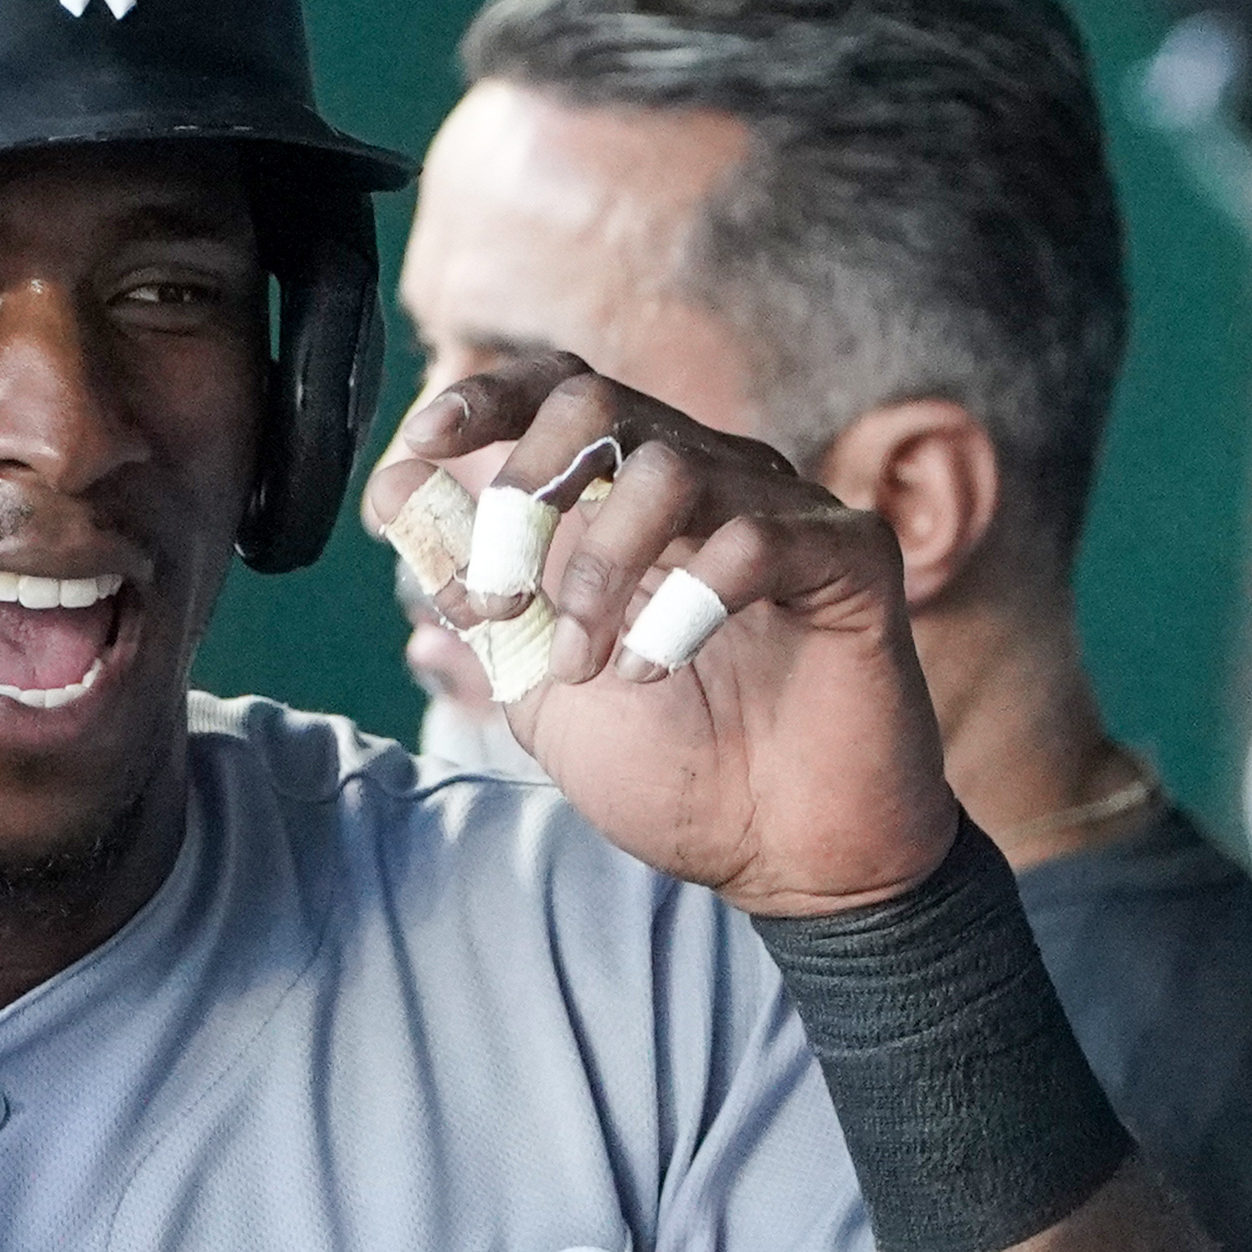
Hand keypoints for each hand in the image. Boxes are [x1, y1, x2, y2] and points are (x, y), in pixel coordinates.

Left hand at [366, 354, 954, 914]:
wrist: (785, 858)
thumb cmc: (678, 771)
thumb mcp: (539, 686)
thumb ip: (482, 598)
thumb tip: (401, 497)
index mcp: (634, 499)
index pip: (559, 394)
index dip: (482, 403)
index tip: (416, 454)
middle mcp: (710, 482)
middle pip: (598, 403)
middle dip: (522, 493)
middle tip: (495, 601)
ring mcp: (784, 509)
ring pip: (669, 468)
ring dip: (597, 572)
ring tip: (580, 666)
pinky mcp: (850, 557)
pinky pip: (757, 540)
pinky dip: (683, 605)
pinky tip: (653, 671)